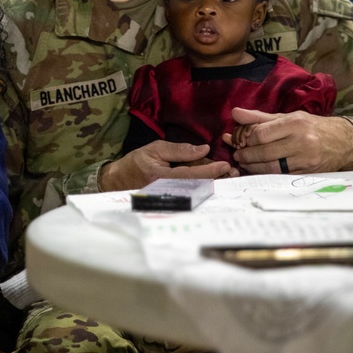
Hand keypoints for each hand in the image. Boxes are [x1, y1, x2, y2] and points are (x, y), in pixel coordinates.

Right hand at [98, 141, 236, 191]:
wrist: (118, 181)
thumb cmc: (136, 162)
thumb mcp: (155, 149)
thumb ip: (179, 150)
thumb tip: (204, 149)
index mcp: (161, 177)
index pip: (191, 174)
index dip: (210, 170)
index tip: (225, 165)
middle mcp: (168, 192)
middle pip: (198, 187)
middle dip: (217, 179)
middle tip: (233, 173)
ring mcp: (170, 200)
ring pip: (197, 192)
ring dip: (214, 184)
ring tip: (228, 177)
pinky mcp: (172, 203)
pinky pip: (191, 196)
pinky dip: (205, 188)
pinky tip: (214, 183)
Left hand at [223, 108, 352, 173]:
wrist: (342, 141)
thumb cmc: (310, 126)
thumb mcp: (287, 117)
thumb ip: (259, 117)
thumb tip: (234, 113)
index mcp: (295, 123)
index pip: (261, 134)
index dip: (247, 139)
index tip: (240, 140)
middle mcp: (302, 141)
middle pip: (265, 152)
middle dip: (246, 155)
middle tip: (237, 155)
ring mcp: (306, 160)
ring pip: (272, 168)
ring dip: (253, 167)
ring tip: (245, 163)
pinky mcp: (308, 173)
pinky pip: (281, 176)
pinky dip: (267, 175)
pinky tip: (259, 171)